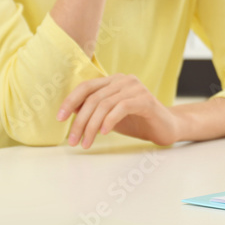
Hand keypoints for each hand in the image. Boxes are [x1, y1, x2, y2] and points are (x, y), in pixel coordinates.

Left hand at [57, 74, 179, 147]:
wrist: (166, 128)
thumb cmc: (137, 122)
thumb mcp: (109, 116)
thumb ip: (93, 110)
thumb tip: (70, 111)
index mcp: (114, 80)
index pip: (86, 86)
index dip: (70, 101)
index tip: (59, 118)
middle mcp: (124, 80)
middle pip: (93, 98)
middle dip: (79, 121)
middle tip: (73, 141)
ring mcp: (136, 88)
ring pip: (105, 104)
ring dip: (91, 127)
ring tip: (85, 143)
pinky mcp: (146, 100)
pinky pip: (121, 107)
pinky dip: (109, 121)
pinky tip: (104, 133)